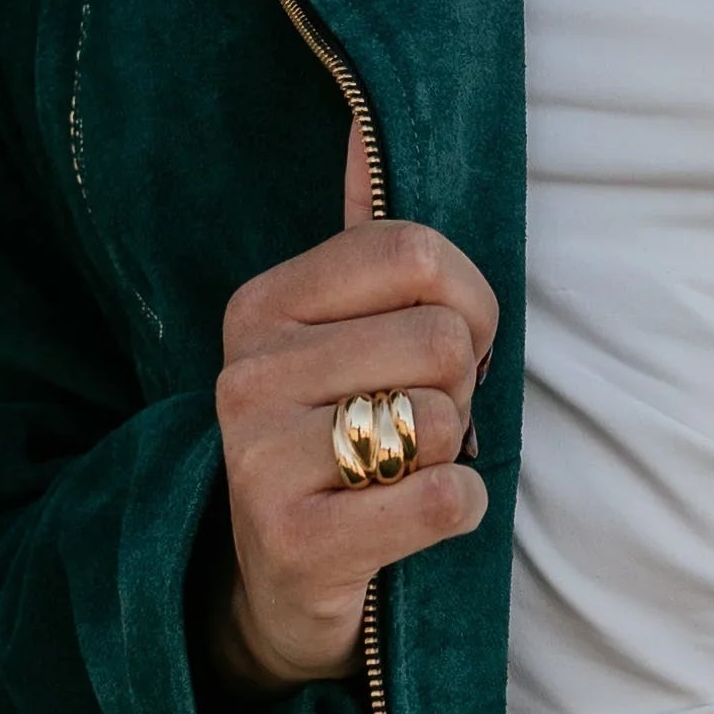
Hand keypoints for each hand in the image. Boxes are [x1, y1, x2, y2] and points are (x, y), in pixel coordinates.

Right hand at [209, 124, 497, 693]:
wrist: (279, 585)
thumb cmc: (340, 442)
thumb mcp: (342, 333)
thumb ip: (364, 237)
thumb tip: (367, 128)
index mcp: (262, 305)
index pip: (418, 253)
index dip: (469, 307)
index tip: (447, 350)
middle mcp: (245, 374)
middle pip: (441, 341)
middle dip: (459, 391)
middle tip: (415, 427)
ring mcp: (258, 460)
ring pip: (443, 422)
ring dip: (451, 456)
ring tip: (397, 472)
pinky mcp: (295, 542)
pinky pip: (441, 502)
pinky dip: (458, 512)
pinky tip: (413, 520)